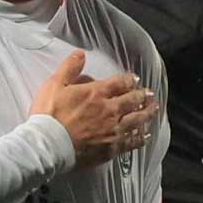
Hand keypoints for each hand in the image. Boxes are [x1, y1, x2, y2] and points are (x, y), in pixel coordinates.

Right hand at [29, 50, 158, 169]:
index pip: (120, 83)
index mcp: (96, 93)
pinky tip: (145, 137)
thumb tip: (80, 54)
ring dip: (147, 113)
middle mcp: (109, 110)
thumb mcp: (54, 85)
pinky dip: (140, 138)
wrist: (49, 144)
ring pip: (137, 120)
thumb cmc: (49, 115)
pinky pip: (131, 142)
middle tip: (149, 93)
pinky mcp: (111, 148)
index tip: (134, 79)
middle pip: (132, 101)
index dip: (129, 80)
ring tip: (153, 109)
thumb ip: (69, 68)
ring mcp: (112, 130)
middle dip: (142, 96)